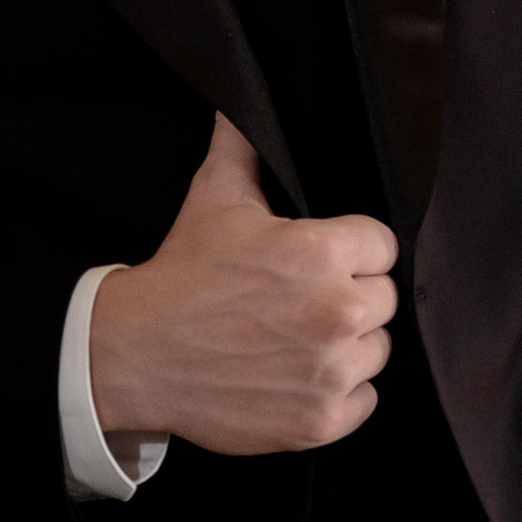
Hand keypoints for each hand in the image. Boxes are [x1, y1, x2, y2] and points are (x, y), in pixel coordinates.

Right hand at [88, 116, 399, 456]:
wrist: (137, 353)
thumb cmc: (183, 275)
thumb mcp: (215, 197)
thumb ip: (243, 145)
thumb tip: (243, 101)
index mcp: (322, 251)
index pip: (382, 245)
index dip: (353, 248)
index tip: (323, 258)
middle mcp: (338, 311)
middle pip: (383, 298)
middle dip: (351, 294)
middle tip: (303, 299)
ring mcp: (332, 370)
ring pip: (377, 350)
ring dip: (348, 345)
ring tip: (301, 336)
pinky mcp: (322, 420)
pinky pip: (365, 400)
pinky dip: (339, 392)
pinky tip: (301, 374)